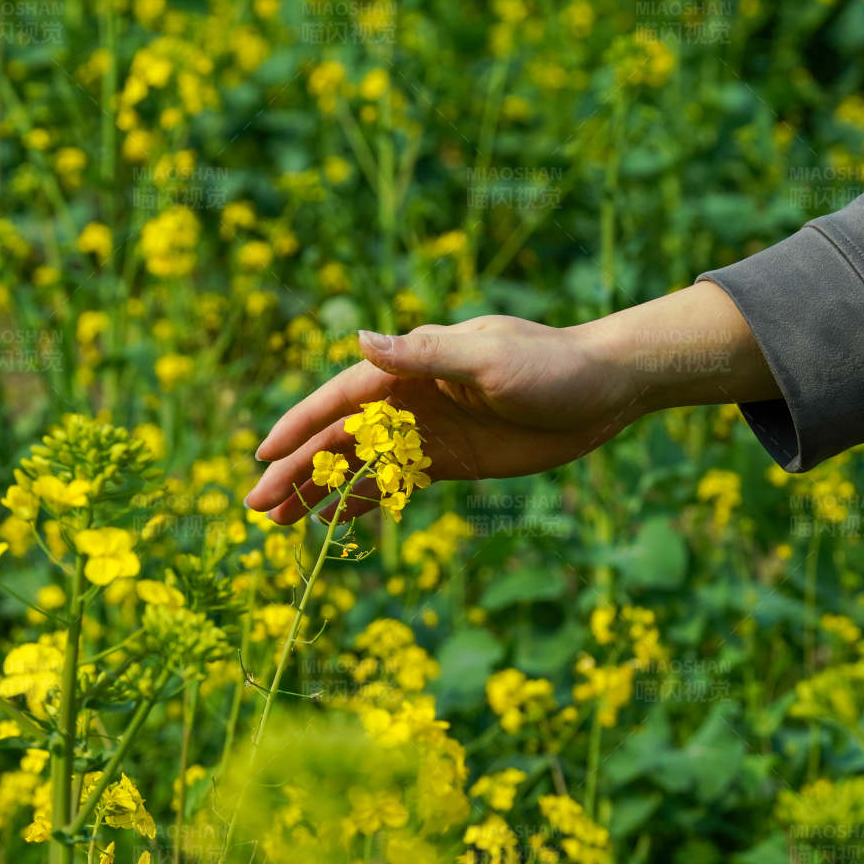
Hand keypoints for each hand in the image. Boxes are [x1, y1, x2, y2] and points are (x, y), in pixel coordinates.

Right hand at [245, 282, 779, 523]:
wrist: (607, 388)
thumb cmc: (551, 363)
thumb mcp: (488, 358)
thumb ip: (424, 354)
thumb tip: (363, 341)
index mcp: (410, 368)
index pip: (339, 400)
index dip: (299, 427)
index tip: (263, 454)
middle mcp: (408, 398)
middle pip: (339, 439)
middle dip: (296, 471)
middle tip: (256, 506)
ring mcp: (426, 431)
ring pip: (359, 465)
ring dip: (318, 490)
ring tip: (278, 521)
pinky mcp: (450, 460)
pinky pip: (394, 483)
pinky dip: (362, 502)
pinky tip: (333, 522)